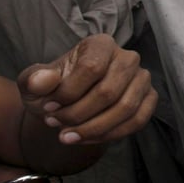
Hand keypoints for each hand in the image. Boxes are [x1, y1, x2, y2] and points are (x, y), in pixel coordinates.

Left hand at [17, 34, 156, 144]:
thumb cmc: (53, 89)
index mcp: (101, 44)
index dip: (68, 93)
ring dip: (93, 128)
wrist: (68, 104)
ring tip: (68, 136)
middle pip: (108, 92)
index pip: (92, 68)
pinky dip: (111, 135)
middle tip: (56, 124)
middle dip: (78, 115)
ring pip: (125, 109)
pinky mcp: (149, 98)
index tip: (48, 107)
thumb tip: (42, 80)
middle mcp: (127, 57)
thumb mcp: (34, 83)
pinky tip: (88, 138)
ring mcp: (142, 78)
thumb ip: (34, 79)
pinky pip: (137, 120)